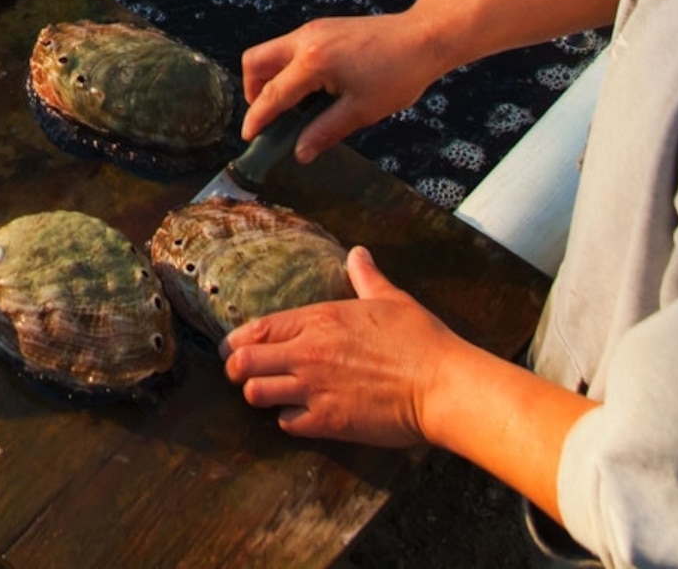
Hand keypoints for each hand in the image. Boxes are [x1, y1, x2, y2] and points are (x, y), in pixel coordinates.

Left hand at [222, 248, 454, 444]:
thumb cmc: (420, 341)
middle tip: (245, 375)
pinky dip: (288, 420)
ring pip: (255, 394)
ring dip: (259, 395)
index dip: (237, 342)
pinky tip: (301, 415)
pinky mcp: (328, 421)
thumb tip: (359, 253)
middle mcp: (307, 352)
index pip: (256, 329)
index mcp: (318, 319)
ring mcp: (315, 388)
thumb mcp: (390, 299)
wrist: (441, 385)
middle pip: (242, 363)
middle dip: (237, 369)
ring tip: (272, 395)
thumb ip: (366, 277)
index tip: (235, 349)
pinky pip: (286, 423)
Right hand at [238, 9, 451, 161]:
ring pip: (272, 51)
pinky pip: (290, 47)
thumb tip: (300, 153)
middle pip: (256, 60)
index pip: (273, 94)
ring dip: (271, 78)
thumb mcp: (362, 110)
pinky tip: (310, 88)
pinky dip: (288, 68)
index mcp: (313, 61)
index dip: (258, 118)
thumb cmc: (398, 74)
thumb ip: (325, 131)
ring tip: (292, 106)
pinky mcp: (322, 28)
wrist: (423, 38)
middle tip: (269, 116)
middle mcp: (305, 39)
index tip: (248, 136)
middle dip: (253, 89)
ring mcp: (313, 30)